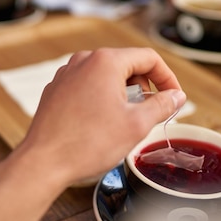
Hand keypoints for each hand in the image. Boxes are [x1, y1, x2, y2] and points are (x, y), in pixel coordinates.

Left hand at [15, 47, 185, 187]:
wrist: (44, 162)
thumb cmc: (87, 144)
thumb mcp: (136, 125)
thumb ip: (162, 105)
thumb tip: (176, 96)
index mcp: (105, 62)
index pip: (148, 58)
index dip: (167, 78)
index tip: (174, 97)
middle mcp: (83, 61)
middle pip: (126, 65)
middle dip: (144, 87)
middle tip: (151, 113)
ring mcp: (66, 74)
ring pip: (106, 76)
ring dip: (122, 94)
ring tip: (126, 121)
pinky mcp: (56, 90)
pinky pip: (87, 87)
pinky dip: (101, 99)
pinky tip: (102, 124)